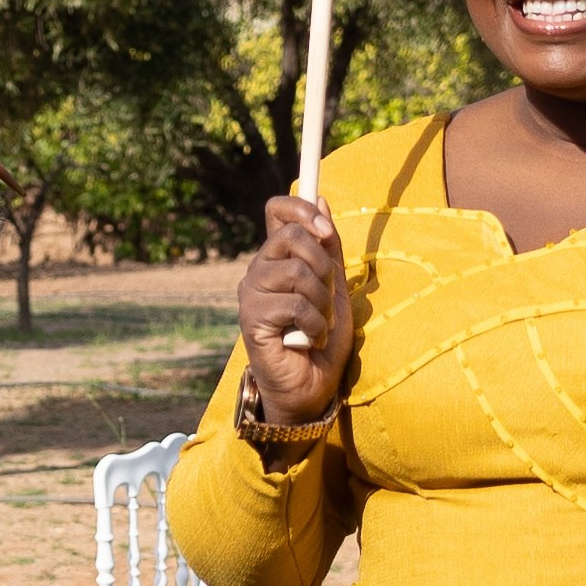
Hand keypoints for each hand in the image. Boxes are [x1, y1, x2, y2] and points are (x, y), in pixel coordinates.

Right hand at [236, 196, 354, 426]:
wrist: (313, 387)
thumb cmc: (323, 339)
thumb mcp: (334, 286)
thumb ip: (328, 248)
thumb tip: (320, 199)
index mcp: (277, 258)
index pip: (277, 210)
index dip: (301, 209)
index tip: (324, 230)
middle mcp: (259, 270)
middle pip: (292, 236)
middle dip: (324, 268)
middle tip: (327, 298)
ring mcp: (251, 294)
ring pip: (297, 272)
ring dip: (322, 303)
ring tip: (320, 326)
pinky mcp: (252, 319)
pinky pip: (295, 304)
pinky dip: (316, 325)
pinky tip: (311, 340)